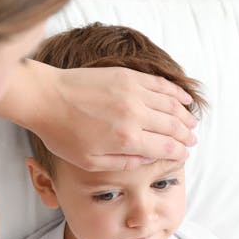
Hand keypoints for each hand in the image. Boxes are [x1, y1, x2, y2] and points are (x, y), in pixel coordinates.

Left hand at [0, 60, 197, 170]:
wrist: (46, 98)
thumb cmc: (63, 134)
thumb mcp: (91, 162)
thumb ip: (123, 162)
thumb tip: (148, 159)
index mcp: (126, 139)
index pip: (166, 147)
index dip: (180, 151)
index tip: (185, 154)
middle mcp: (134, 114)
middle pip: (173, 125)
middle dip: (186, 135)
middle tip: (192, 140)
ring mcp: (132, 92)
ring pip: (170, 104)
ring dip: (184, 115)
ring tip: (190, 122)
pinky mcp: (127, 76)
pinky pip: (159, 84)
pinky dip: (174, 92)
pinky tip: (182, 99)